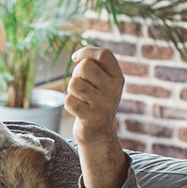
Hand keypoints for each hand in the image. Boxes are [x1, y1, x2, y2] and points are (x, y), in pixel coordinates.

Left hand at [64, 47, 126, 187]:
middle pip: (84, 67)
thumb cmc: (96, 103)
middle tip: (81, 88)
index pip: (103, 54)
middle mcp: (113, 89)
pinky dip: (69, 105)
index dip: (87, 52)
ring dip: (72, 91)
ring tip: (81, 100)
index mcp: (117, 78)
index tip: (75, 58)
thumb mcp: (103, 84)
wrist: (99, 135)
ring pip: (74, 84)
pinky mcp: (91, 116)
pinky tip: (78, 111)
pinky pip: (69, 101)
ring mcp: (103, 103)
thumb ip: (95, 67)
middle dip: (76, 75)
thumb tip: (78, 57)